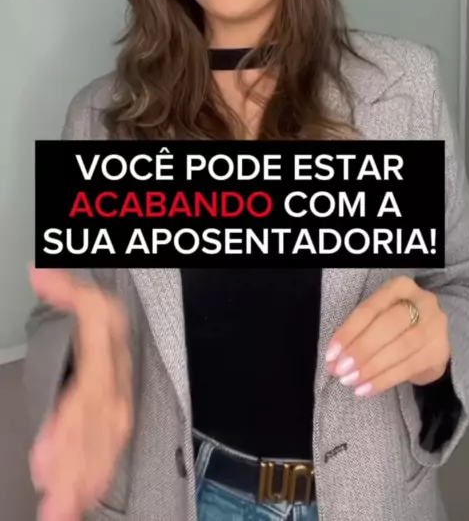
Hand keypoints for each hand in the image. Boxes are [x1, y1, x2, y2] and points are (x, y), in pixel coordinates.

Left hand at [28, 267, 132, 520]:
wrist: (127, 325)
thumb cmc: (103, 318)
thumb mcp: (88, 297)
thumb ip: (66, 290)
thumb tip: (38, 273)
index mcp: (108, 352)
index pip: (89, 389)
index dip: (66, 425)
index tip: (42, 456)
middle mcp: (116, 383)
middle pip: (93, 432)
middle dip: (72, 467)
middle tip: (51, 501)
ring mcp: (118, 404)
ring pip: (102, 447)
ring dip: (82, 480)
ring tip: (59, 509)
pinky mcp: (117, 420)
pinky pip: (110, 450)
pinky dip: (96, 476)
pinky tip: (81, 497)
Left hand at [325, 275, 449, 396]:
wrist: (430, 336)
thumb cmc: (396, 324)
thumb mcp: (379, 316)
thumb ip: (358, 332)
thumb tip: (333, 359)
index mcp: (401, 287)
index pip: (370, 309)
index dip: (349, 332)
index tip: (331, 354)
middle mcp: (422, 302)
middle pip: (388, 326)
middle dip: (361, 350)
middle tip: (341, 370)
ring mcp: (434, 327)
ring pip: (399, 349)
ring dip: (371, 368)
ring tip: (351, 381)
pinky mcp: (439, 352)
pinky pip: (408, 368)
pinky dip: (384, 380)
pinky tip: (367, 389)